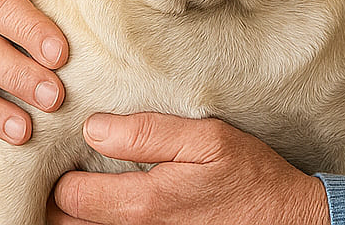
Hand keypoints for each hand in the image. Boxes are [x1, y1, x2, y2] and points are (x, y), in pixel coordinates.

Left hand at [49, 113, 330, 224]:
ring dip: (75, 213)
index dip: (58, 170)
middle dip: (58, 196)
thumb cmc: (248, 175)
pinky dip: (101, 220)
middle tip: (59, 163)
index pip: (70, 196)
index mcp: (145, 204)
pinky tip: (107, 200)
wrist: (286, 222)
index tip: (61, 146)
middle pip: (68, 224)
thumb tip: (93, 128)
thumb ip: (148, 134)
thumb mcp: (206, 139)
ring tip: (78, 181)